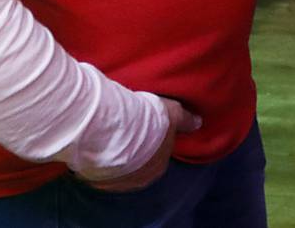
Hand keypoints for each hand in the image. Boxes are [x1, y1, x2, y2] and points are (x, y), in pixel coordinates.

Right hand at [85, 97, 200, 192]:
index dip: (153, 140)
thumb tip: (198, 123)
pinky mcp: (96, 179)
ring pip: (120, 167)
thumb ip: (186, 121)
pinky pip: (100, 168)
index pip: (159, 155)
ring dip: (118, 155)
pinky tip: (99, 144)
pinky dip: (101, 158)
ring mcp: (116, 181)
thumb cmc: (148, 121)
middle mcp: (139, 179)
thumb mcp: (174, 114)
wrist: (112, 128)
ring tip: (112, 136)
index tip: (146, 128)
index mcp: (159, 167)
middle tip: (129, 130)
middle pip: (139, 163)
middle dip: (136, 150)